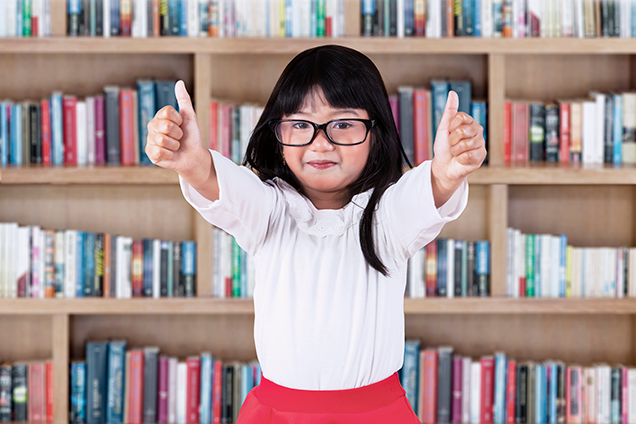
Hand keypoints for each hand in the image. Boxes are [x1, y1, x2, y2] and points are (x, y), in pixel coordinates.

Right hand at [146, 80, 207, 182]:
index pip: (167, 112)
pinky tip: (170, 154)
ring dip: (175, 145)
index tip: (181, 124)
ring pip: (162, 140)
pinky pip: (159, 151)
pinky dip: (169, 154)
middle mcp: (152, 126)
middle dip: (178, 134)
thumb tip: (179, 82)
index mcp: (160, 116)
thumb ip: (184, 100)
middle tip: (179, 137)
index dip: (178, 120)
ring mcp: (150, 139)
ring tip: (175, 146)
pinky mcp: (150, 153)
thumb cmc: (191, 136)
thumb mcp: (190, 116)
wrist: (193, 155)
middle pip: (166, 126)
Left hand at [430, 90, 486, 205]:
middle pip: (464, 131)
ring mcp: (480, 143)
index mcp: (469, 123)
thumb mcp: (443, 128)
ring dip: (456, 150)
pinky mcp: (481, 156)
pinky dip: (460, 159)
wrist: (444, 166)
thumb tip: (453, 93)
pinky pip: (469, 155)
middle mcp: (477, 131)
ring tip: (456, 152)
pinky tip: (461, 159)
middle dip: (452, 139)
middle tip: (451, 144)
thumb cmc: (443, 147)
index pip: (462, 117)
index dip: (452, 126)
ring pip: (466, 144)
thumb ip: (449, 111)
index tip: (449, 132)